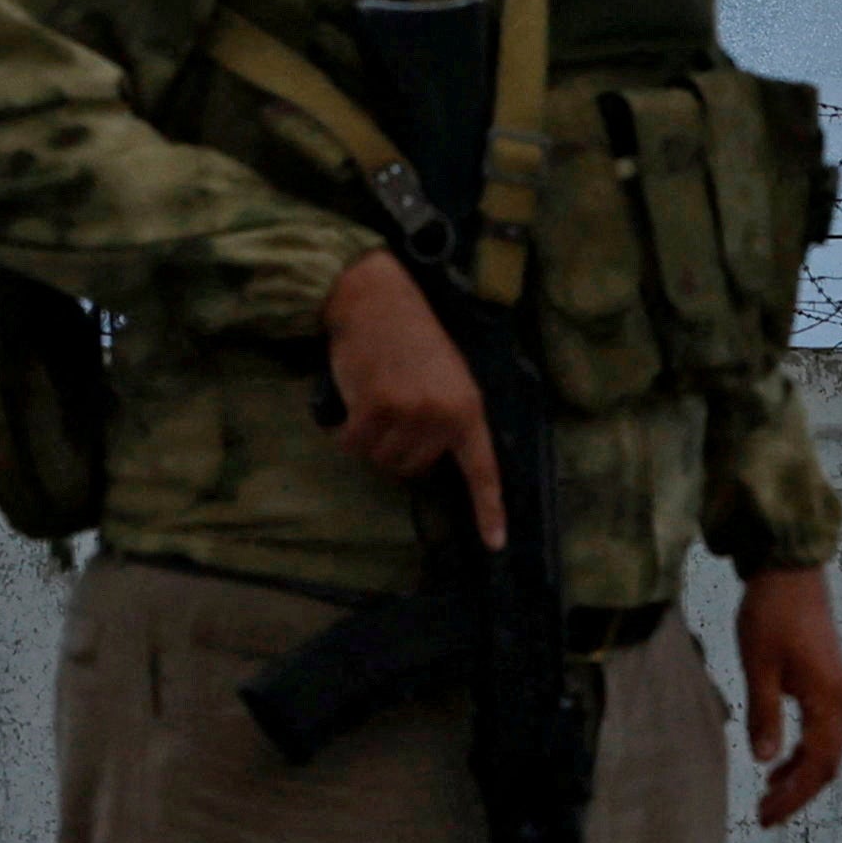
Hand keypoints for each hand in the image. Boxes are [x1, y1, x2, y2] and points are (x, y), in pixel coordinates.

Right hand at [322, 250, 503, 545]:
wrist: (377, 298)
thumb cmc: (412, 337)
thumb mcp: (447, 375)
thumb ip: (447, 417)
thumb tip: (427, 462)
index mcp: (468, 408)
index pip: (483, 469)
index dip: (489, 510)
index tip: (496, 544)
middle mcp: (443, 415)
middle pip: (412, 469)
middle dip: (396, 447)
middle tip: (394, 408)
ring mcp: (408, 412)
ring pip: (381, 460)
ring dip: (369, 439)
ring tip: (374, 399)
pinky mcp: (374, 408)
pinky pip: (353, 445)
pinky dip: (345, 431)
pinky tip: (351, 402)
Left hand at [735, 568, 841, 826]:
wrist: (791, 568)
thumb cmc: (771, 613)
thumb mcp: (758, 665)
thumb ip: (764, 714)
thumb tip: (763, 761)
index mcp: (828, 699)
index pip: (815, 765)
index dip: (792, 797)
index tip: (764, 817)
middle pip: (827, 764)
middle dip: (797, 794)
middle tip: (764, 816)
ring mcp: (838, 690)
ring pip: (827, 749)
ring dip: (800, 775)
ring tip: (768, 794)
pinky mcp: (829, 680)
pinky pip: (824, 730)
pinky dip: (804, 753)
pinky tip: (778, 760)